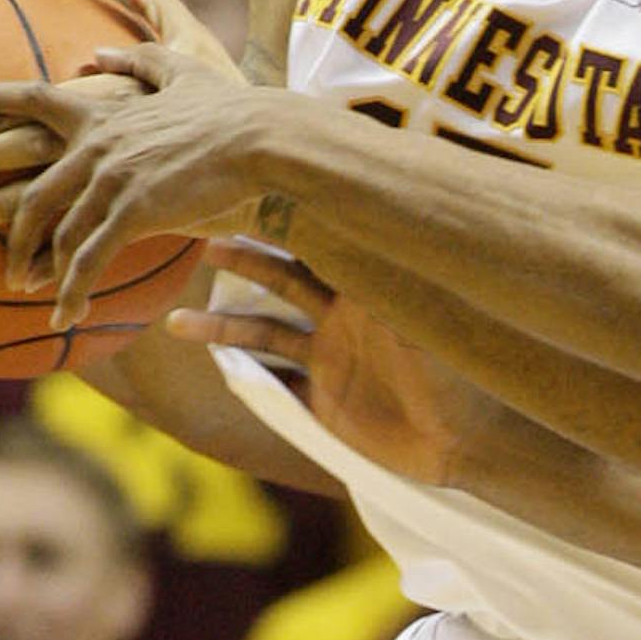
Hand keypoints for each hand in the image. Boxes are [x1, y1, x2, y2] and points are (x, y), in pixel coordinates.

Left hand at [0, 43, 271, 327]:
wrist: (262, 139)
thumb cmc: (232, 107)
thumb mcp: (184, 70)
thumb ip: (140, 61)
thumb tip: (100, 53)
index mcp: (105, 110)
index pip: (36, 101)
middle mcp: (97, 145)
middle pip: (32, 183)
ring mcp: (112, 180)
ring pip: (58, 230)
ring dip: (36, 263)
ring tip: (20, 286)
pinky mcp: (133, 212)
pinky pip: (90, 259)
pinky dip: (72, 290)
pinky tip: (66, 314)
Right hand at [167, 240, 490, 486]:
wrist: (466, 441)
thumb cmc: (460, 375)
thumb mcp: (424, 326)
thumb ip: (393, 290)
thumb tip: (379, 238)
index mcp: (367, 290)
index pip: (320, 244)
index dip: (287, 224)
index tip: (251, 198)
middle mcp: (341, 318)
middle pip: (280, 280)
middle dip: (243, 263)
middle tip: (201, 241)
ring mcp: (328, 359)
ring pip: (262, 335)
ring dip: (222, 328)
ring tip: (174, 323)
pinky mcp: (322, 403)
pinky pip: (272, 386)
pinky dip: (243, 379)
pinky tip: (211, 369)